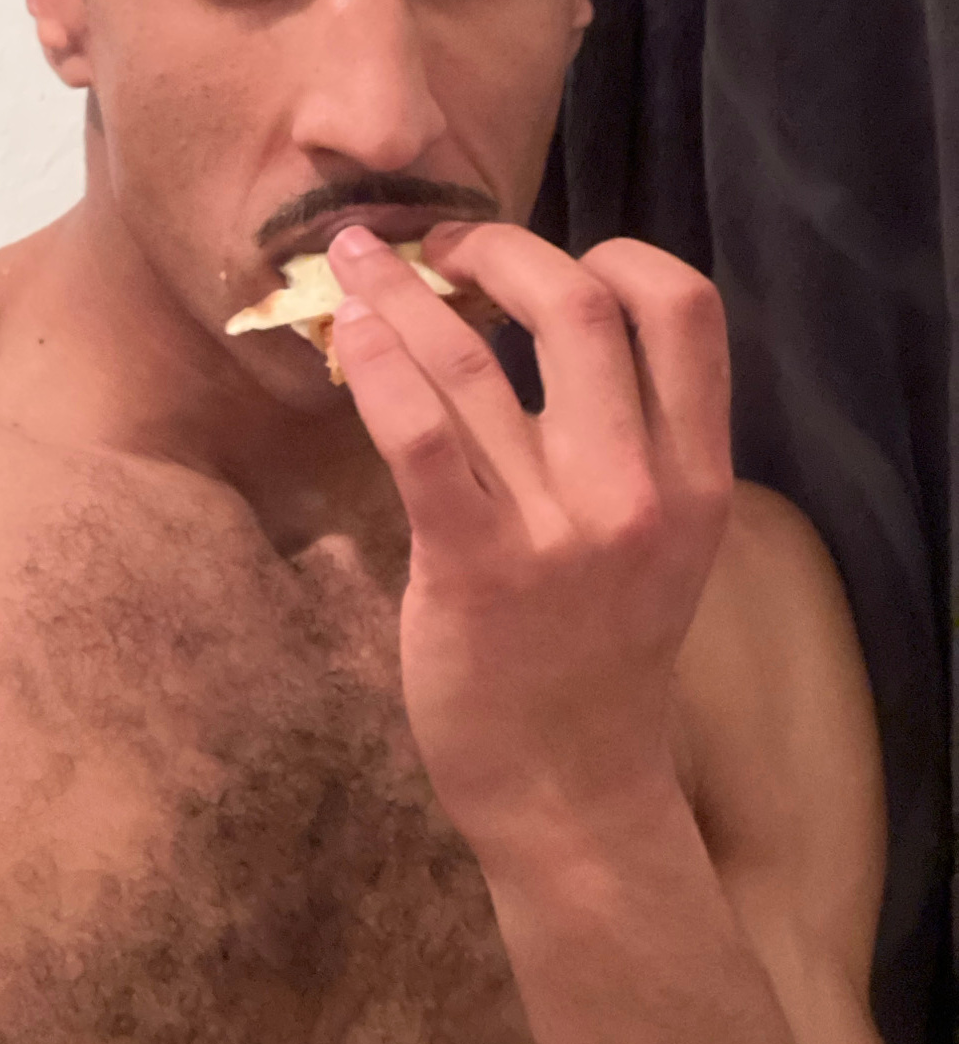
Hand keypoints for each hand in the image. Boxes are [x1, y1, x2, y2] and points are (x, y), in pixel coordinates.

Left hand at [328, 222, 732, 861]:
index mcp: (698, 476)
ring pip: (476, 363)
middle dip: (496, 250)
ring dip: (402, 292)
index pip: (686, 310)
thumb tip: (544, 315)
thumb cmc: (599, 653)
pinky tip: (347, 332)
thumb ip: (628, 435)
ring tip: (357, 258)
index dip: (614, 253)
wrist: (570, 795)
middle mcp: (640, 494)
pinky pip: (419, 436)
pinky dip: (377, 365)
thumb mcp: (658, 539)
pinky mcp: (473, 568)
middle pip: (579, 308)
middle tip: (440, 248)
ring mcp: (557, 533)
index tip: (546, 258)